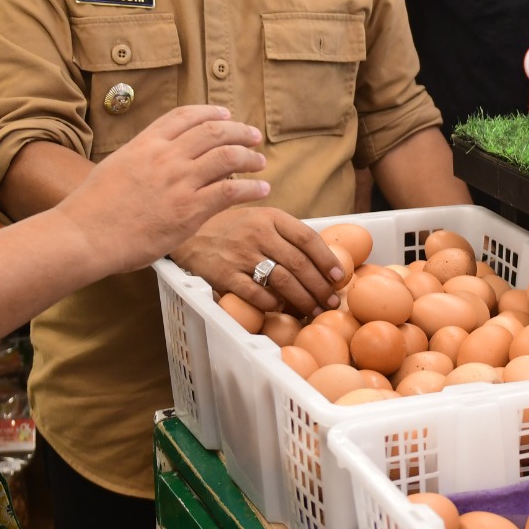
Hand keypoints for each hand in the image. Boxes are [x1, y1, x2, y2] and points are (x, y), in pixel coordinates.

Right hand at [59, 106, 268, 271]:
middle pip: (214, 131)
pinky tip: (262, 189)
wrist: (83, 234)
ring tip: (260, 162)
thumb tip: (151, 163)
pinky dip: (252, 187)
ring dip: (250, 157)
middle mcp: (165, 156)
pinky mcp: (189, 210)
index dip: (211, 112)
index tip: (225, 115)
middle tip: (253, 136)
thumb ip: (139, 160)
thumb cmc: (92, 209)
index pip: (185, 116)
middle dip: (239, 130)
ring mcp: (179, 181)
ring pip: (228, 156)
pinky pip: (231, 191)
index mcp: (145, 143)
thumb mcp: (115, 167)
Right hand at [173, 206, 348, 316]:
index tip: (339, 277)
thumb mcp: (259, 218)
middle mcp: (258, 233)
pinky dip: (272, 304)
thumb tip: (323, 260)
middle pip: (299, 263)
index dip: (327, 259)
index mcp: (270, 217)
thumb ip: (286, 234)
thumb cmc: (231, 228)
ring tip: (314, 311)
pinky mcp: (224, 274)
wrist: (189, 233)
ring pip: (282, 281)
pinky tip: (281, 309)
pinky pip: (256, 294)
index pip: (307, 238)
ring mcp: (241, 255)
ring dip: (302, 300)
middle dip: (320, 287)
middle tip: (331, 302)